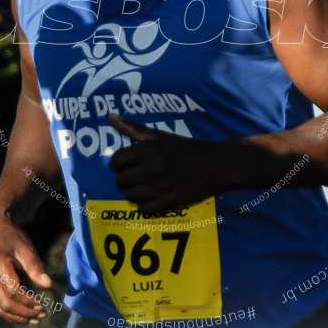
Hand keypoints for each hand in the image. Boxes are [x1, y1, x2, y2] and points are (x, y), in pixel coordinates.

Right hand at [0, 210, 52, 323]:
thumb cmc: (12, 238)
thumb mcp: (26, 247)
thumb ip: (35, 266)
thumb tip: (49, 285)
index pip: (12, 291)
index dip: (28, 301)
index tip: (43, 305)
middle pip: (5, 304)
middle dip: (25, 313)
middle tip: (42, 315)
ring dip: (17, 318)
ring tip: (35, 319)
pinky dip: (10, 314)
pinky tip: (24, 316)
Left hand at [108, 114, 224, 213]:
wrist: (216, 164)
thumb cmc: (187, 148)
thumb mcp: (161, 135)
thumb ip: (133, 128)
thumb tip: (110, 117)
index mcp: (148, 150)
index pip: (116, 161)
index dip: (117, 165)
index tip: (124, 166)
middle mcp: (152, 168)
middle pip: (121, 180)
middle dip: (125, 179)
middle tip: (135, 177)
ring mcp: (160, 187)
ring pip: (130, 196)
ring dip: (134, 193)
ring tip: (144, 187)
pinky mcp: (169, 202)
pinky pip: (144, 209)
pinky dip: (145, 205)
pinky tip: (153, 198)